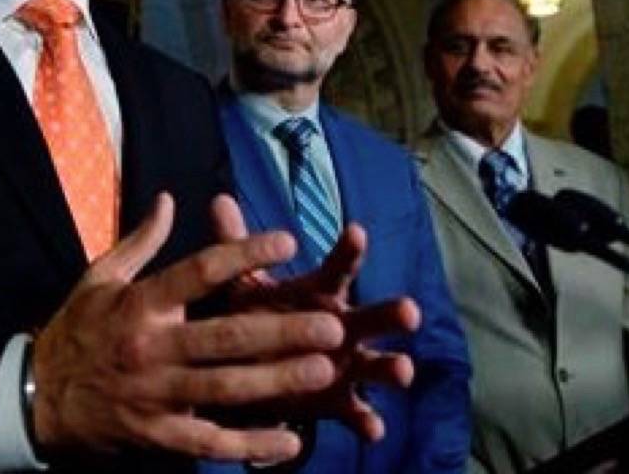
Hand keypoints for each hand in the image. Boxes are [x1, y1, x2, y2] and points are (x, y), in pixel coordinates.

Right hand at [32, 192, 350, 463]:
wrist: (37, 396)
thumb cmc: (77, 330)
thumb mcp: (98, 277)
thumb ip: (141, 241)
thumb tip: (168, 199)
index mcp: (140, 304)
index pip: (199, 272)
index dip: (244, 255)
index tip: (288, 242)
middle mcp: (151, 347)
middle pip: (224, 337)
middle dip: (280, 331)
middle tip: (329, 324)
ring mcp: (155, 395)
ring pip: (225, 389)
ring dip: (276, 382)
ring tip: (322, 371)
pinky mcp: (158, 434)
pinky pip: (210, 442)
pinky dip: (250, 445)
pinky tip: (290, 441)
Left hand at [213, 196, 419, 440]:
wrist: (257, 369)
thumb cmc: (260, 316)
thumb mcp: (246, 283)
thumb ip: (237, 247)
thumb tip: (218, 201)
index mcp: (321, 294)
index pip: (338, 268)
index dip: (348, 251)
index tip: (356, 231)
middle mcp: (343, 326)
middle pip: (372, 316)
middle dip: (390, 314)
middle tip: (410, 310)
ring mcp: (346, 365)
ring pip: (376, 364)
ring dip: (390, 367)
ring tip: (402, 369)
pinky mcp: (338, 401)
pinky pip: (356, 411)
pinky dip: (365, 419)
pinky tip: (373, 427)